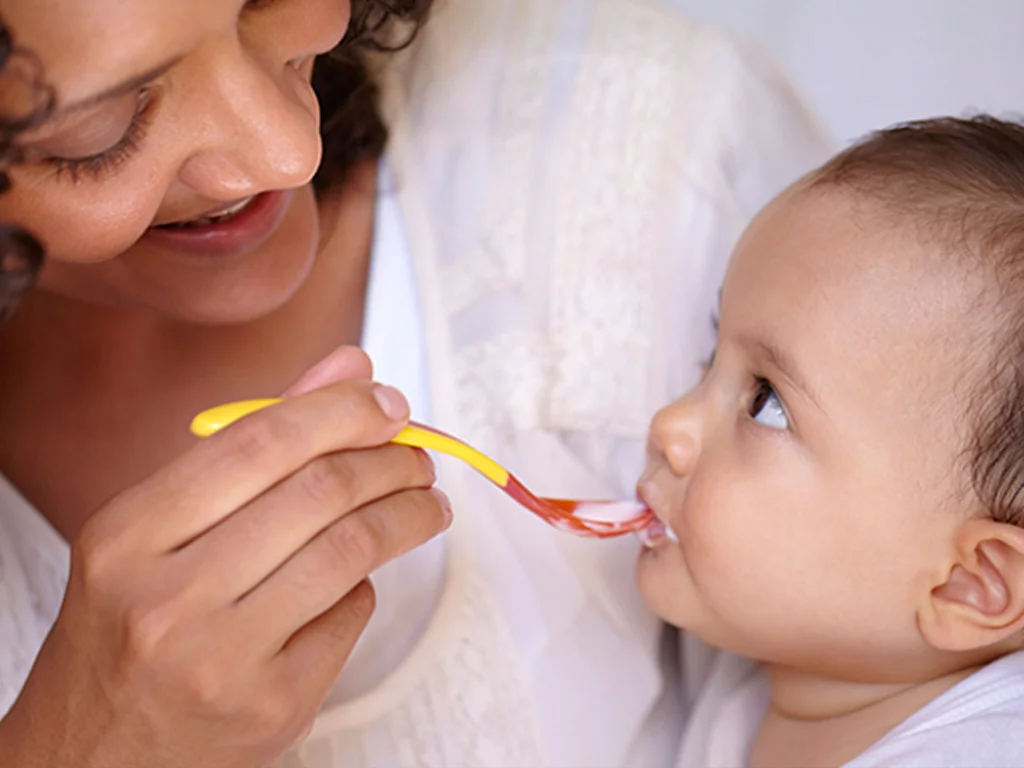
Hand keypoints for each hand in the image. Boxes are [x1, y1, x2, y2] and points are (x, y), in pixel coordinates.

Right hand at [0, 347, 449, 767]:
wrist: (92, 757)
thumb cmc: (130, 628)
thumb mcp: (159, 530)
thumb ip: (254, 442)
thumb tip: (348, 369)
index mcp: (128, 534)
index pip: (261, 440)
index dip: (342, 410)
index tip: (389, 403)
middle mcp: (166, 597)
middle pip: (319, 493)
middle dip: (391, 460)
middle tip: (417, 456)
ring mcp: (221, 659)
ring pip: (350, 552)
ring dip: (406, 515)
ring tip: (425, 503)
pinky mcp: (272, 707)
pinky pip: (351, 615)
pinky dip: (367, 584)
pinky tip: (361, 577)